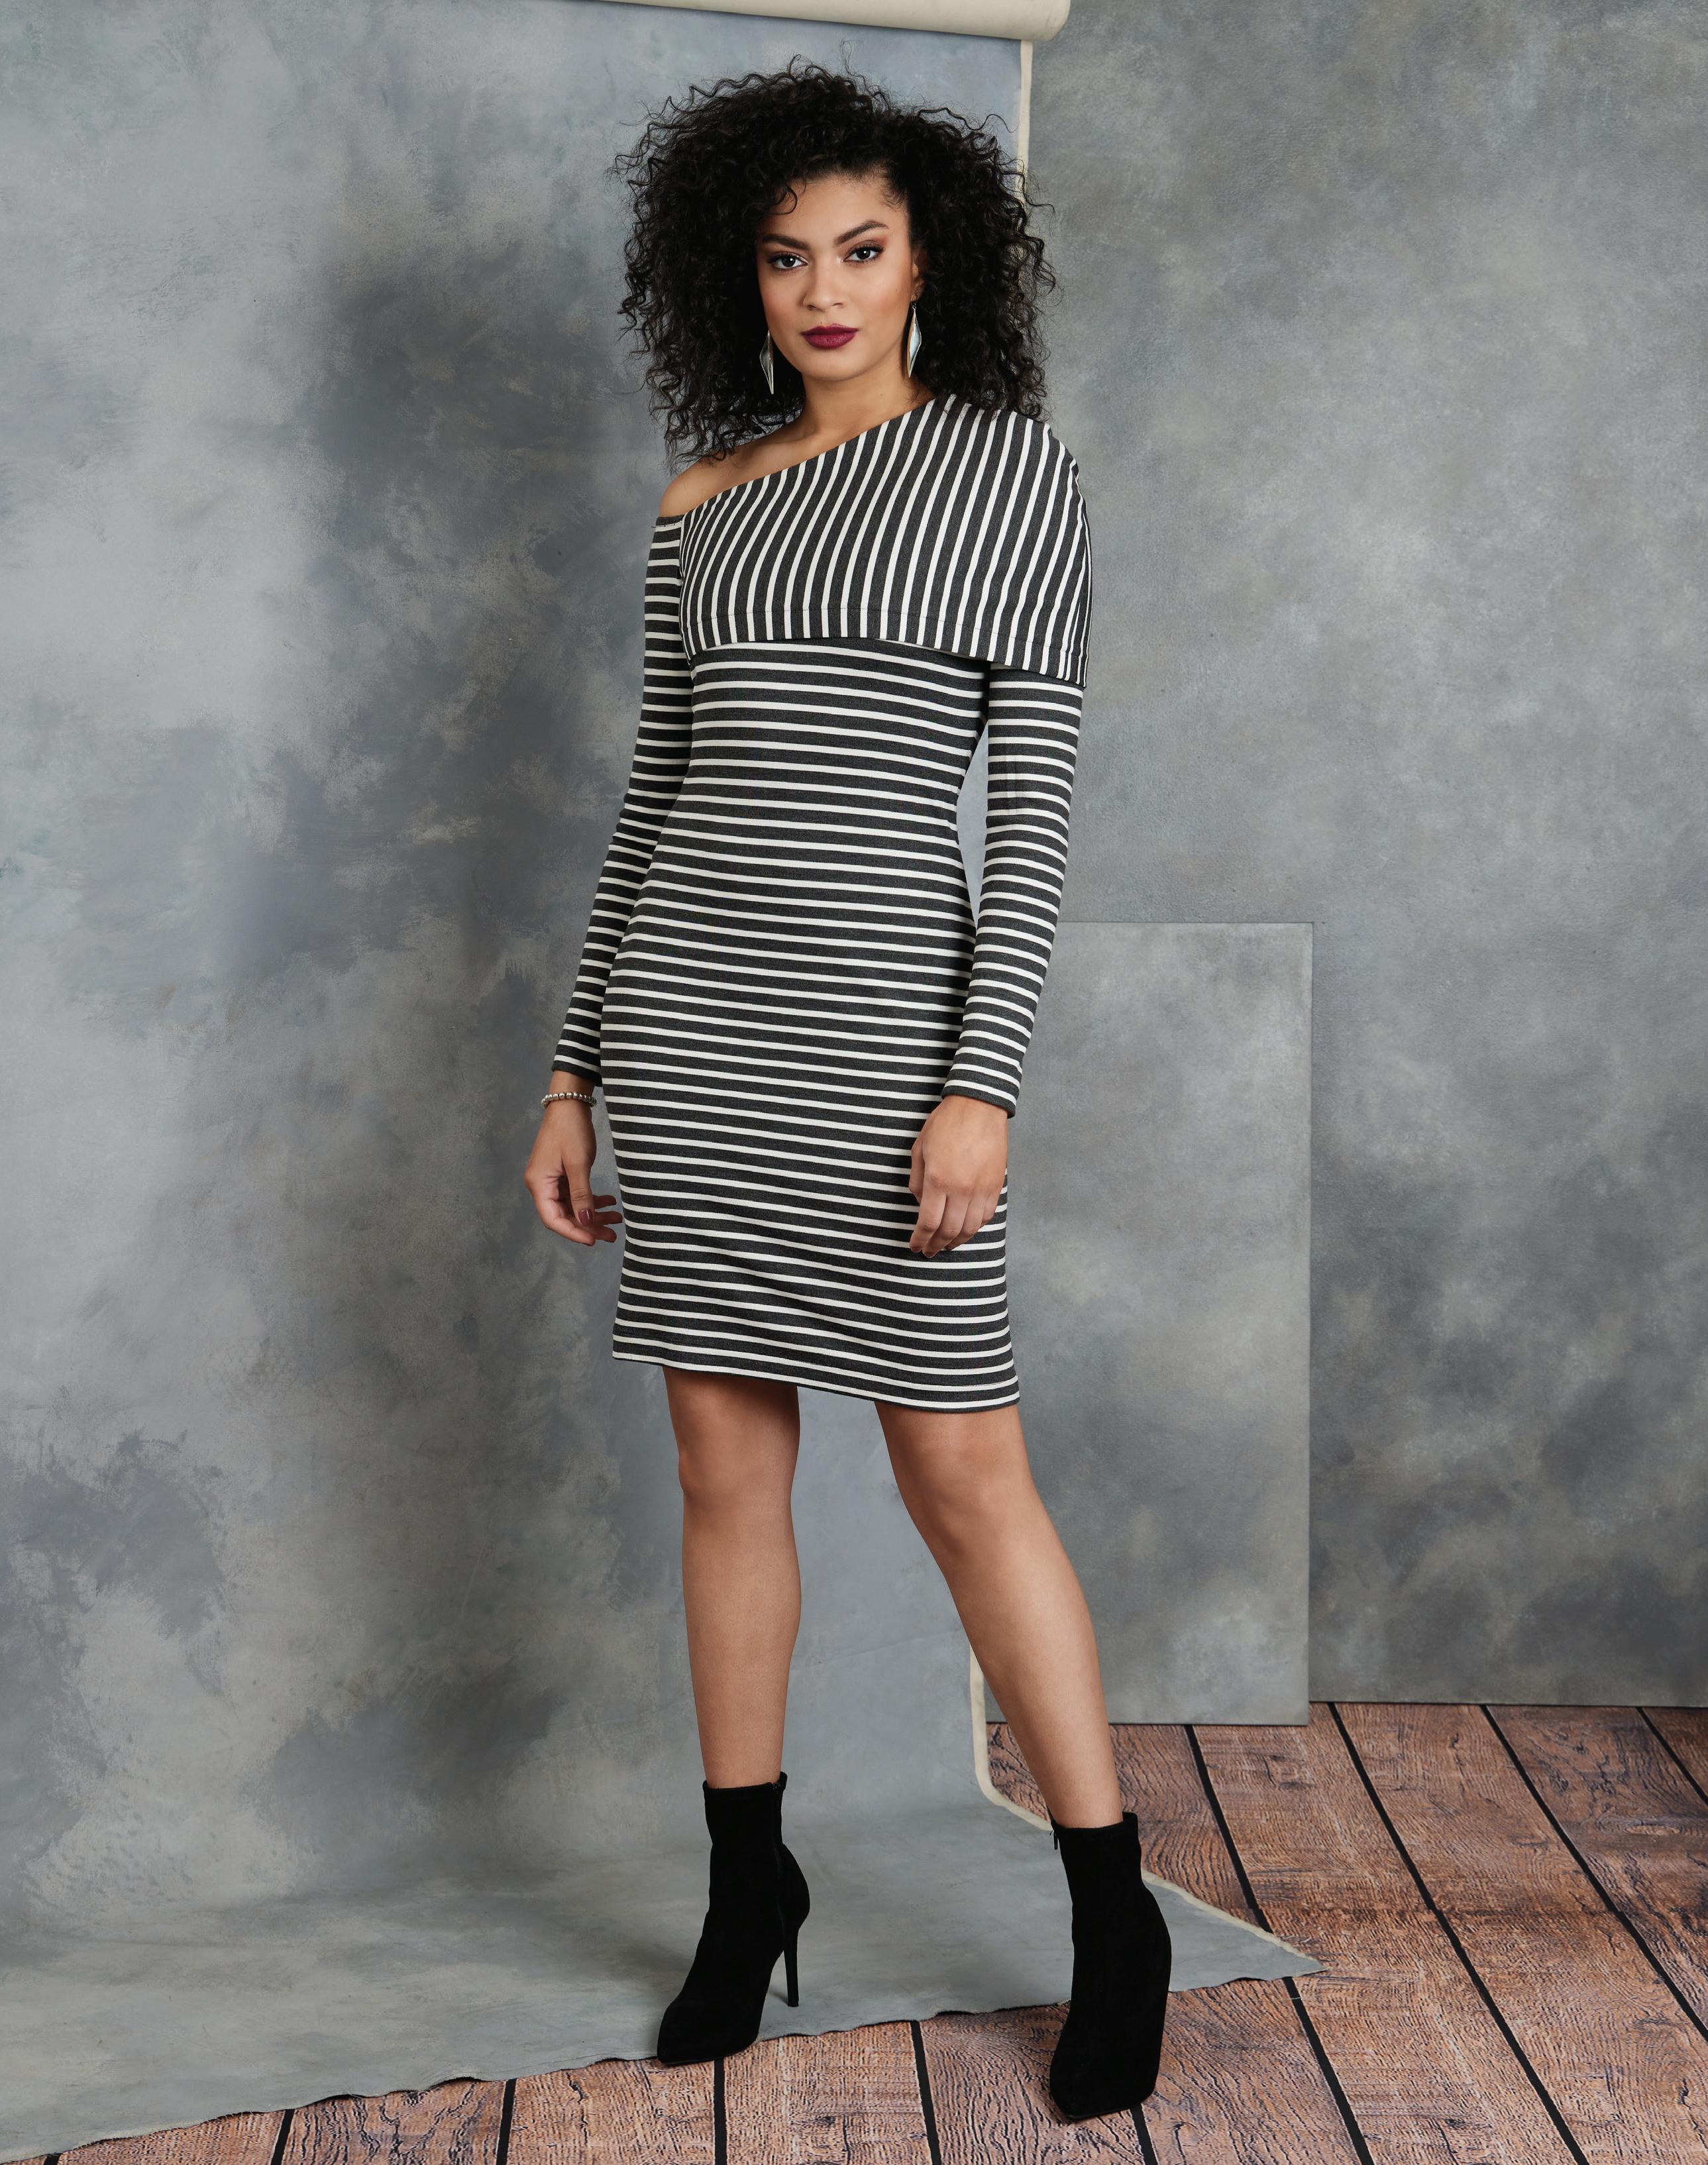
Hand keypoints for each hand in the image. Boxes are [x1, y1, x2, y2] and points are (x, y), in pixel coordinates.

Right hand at [524, 1102, 622, 1245]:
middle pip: (564, 1215)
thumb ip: (582, 1196)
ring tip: (616, 1219)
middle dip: (588, 1225)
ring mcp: (552, 1180)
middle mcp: (542, 1185)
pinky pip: (577, 1194)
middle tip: (612, 1234)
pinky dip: (592, 1200)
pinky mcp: (562, 1174)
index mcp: (539, 1184)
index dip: (573, 1232)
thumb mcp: (578, 1164)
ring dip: (593, 1214)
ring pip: (573, 1206)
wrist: (570, 1104)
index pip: (553, 1219)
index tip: (594, 1240)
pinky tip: (609, 1202)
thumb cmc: (570, 1129)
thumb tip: (585, 1223)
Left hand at [908, 1094, 1006, 1255]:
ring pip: (970, 1228)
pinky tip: (966, 1228)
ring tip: (947, 1245)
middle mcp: (961, 1189)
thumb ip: (917, 1182)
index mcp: (938, 1180)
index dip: (920, 1239)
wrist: (979, 1106)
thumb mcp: (919, 1149)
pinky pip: (986, 1216)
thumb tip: (922, 1205)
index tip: (915, 1246)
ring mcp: (981, 1189)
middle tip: (929, 1251)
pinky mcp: (995, 1185)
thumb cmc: (945, 1124)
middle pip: (949, 1231)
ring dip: (957, 1241)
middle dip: (937, 1245)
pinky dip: (975, 1227)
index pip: (928, 1222)